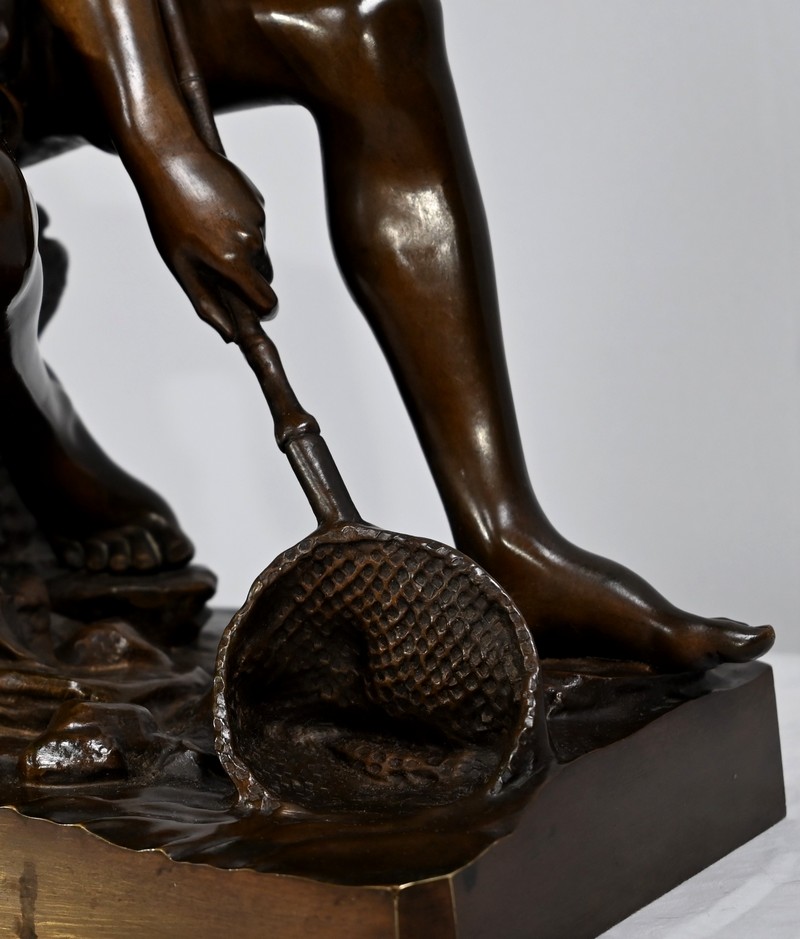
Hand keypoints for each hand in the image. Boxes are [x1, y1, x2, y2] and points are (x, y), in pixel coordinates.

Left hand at [141, 147, 276, 339]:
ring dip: (240, 248)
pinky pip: (256, 224)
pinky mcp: (258, 200)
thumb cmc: (169, 215)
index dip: (261, 310)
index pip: (268, 303)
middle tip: (212, 260)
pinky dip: (239, 223)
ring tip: (206, 227)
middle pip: (264, 277)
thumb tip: (230, 336)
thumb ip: (208, 304)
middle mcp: (252, 242)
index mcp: (233, 262)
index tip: (250, 307)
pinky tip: (213, 207)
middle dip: (246, 276)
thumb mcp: (181, 266)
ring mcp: (258, 220)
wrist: (171, 155)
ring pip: (258, 250)